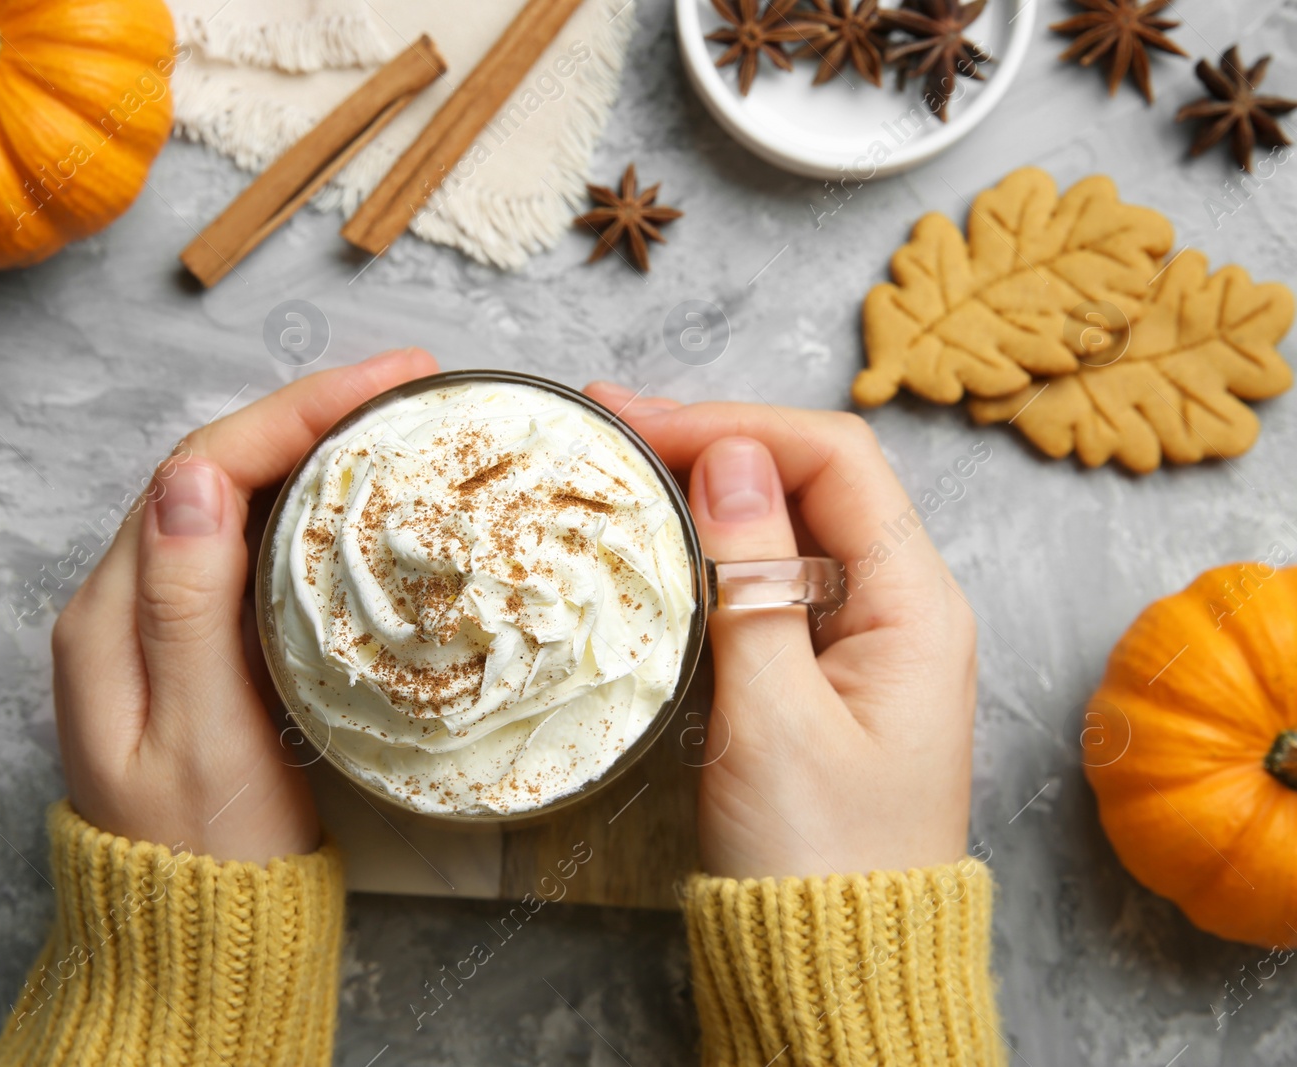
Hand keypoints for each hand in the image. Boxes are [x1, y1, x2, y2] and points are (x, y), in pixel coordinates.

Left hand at [52, 349, 439, 863]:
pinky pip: (247, 548)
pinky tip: (355, 499)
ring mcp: (158, 624)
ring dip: (308, 449)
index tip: (386, 382)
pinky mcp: (197, 649)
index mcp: (110, 615)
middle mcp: (122, 604)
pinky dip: (304, 508)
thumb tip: (191, 477)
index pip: (200, 467)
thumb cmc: (205, 857)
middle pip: (213, 467)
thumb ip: (186, 608)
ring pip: (232, 501)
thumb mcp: (198, 739)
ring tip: (392, 421)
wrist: (196, 940)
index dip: (294, 410)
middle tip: (407, 385)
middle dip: (308, 412)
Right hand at [584, 383, 977, 879]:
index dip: (735, 424)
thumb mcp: (775, 718)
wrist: (834, 966)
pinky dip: (707, 548)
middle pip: (811, 478)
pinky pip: (767, 579)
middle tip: (607, 424)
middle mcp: (899, 605)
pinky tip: (653, 540)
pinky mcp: (821, 670)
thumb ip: (752, 582)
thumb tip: (733, 458)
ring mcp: (861, 637)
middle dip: (712, 441)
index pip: (834, 458)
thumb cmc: (816, 858)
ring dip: (704, 488)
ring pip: (783, 525)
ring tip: (618, 465)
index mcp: (916, 606)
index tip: (638, 422)